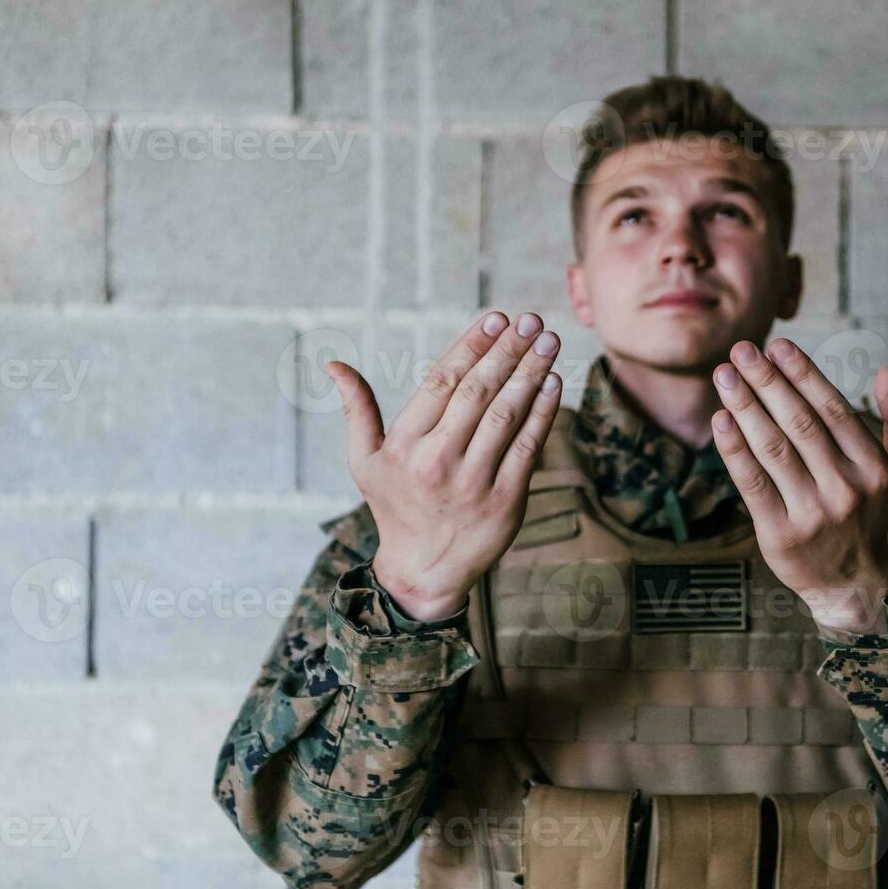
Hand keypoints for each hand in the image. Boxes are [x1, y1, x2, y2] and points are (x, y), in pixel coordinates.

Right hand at [325, 311, 562, 620]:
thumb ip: (356, 410)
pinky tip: (553, 383)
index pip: (442, 381)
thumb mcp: (365, 460)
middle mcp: (437, 460)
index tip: (497, 318)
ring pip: (506, 415)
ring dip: (531, 373)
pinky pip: (528, 447)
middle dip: (508, 350)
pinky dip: (543, 412)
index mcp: (405, 444)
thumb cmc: (395, 504)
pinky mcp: (505, 501)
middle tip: (531, 320)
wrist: (423, 570)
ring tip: (548, 341)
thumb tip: (334, 365)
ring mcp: (473, 482)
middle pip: (478, 392)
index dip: (471, 346)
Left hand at [709, 338, 887, 633]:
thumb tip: (886, 373)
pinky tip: (720, 420)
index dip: (803, 374)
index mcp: (875, 467)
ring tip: (724, 375)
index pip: (832, 409)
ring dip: (745, 406)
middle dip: (767, 381)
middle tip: (741, 350)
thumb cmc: (873, 512)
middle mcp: (846, 488)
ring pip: (773, 448)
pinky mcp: (780, 534)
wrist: (854, 582)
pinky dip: (734, 450)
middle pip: (799, 423)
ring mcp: (812, 513)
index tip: (777, 345)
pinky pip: (752, 483)